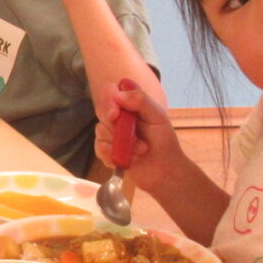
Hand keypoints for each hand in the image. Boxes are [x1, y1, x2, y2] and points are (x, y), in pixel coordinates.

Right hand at [94, 78, 187, 197]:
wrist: (164, 171)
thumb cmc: (164, 141)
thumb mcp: (158, 117)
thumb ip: (141, 100)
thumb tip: (118, 94)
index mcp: (130, 103)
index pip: (110, 91)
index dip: (108, 101)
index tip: (115, 114)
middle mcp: (118, 116)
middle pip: (101, 111)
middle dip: (117, 128)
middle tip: (136, 139)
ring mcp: (110, 133)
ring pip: (100, 131)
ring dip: (120, 145)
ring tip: (139, 151)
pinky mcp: (106, 149)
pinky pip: (98, 148)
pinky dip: (112, 155)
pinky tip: (128, 160)